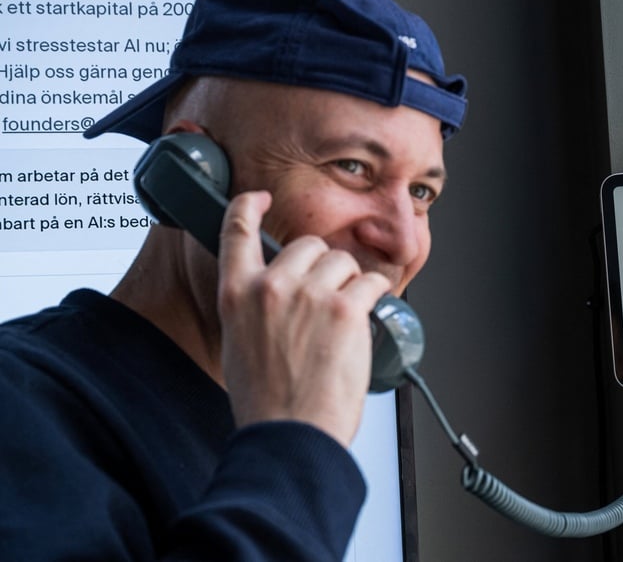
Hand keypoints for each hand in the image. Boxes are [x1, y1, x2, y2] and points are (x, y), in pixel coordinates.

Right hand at [216, 191, 391, 446]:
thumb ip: (255, 309)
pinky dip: (376, 295)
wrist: (289, 433)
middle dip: (324, 267)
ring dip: (351, 283)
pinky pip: (371, 281)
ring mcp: (309, 294)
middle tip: (326, 303)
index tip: (257, 197)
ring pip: (343, 262)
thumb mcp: (238, 344)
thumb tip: (279, 295)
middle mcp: (271, 286)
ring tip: (345, 319)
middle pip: (308, 246)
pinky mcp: (345, 308)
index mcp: (236, 294)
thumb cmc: (267, 401)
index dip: (247, 207)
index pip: (236, 232)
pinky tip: (369, 313)